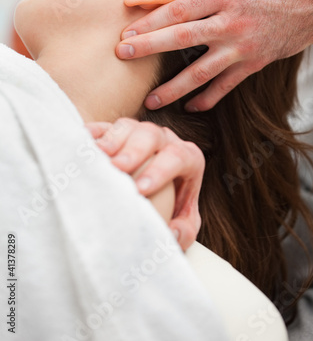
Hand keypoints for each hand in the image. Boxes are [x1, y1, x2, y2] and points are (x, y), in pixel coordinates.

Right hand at [86, 118, 203, 250]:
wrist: (156, 195)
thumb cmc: (172, 208)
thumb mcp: (184, 223)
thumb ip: (185, 230)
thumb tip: (171, 232)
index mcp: (187, 157)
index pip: (177, 158)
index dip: (159, 171)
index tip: (140, 189)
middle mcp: (164, 139)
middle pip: (151, 135)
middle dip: (135, 150)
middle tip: (118, 167)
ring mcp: (139, 131)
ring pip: (127, 126)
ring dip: (111, 140)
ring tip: (98, 155)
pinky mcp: (115, 130)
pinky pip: (103, 127)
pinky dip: (92, 135)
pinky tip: (80, 145)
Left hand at [116, 0, 312, 110]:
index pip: (180, 10)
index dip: (151, 21)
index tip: (128, 31)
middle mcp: (230, 23)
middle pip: (183, 38)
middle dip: (150, 48)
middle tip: (122, 56)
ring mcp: (242, 47)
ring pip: (202, 71)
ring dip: (174, 88)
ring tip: (150, 101)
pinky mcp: (253, 64)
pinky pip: (227, 85)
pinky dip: (209, 98)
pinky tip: (191, 107)